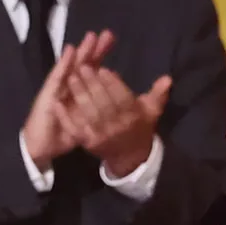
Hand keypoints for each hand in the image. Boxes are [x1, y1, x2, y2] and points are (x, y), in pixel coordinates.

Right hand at [20, 31, 114, 170]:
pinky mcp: (49, 94)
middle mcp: (70, 86)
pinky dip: (64, 63)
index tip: (112, 39)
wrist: (42, 147)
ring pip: (72, 67)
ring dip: (82, 51)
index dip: (102, 55)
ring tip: (91, 36)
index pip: (93, 69)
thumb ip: (102, 112)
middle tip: (108, 33)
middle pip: (85, 64)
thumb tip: (122, 105)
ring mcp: (58, 89)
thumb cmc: (65, 135)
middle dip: (96, 49)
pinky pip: (58, 77)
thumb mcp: (88, 123)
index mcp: (81, 92)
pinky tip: (71, 50)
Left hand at [55, 66, 171, 177]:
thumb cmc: (139, 128)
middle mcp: (118, 126)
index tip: (104, 69)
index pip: (123, 98)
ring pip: (89, 113)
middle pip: (104, 103)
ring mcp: (102, 136)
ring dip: (79, 95)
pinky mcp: (88, 143)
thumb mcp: (151, 111)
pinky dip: (66, 117)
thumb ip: (158, 94)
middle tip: (83, 67)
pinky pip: (76, 129)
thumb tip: (168, 79)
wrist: (130, 157)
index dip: (113, 83)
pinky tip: (58, 103)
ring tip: (71, 78)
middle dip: (93, 84)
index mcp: (134, 117)